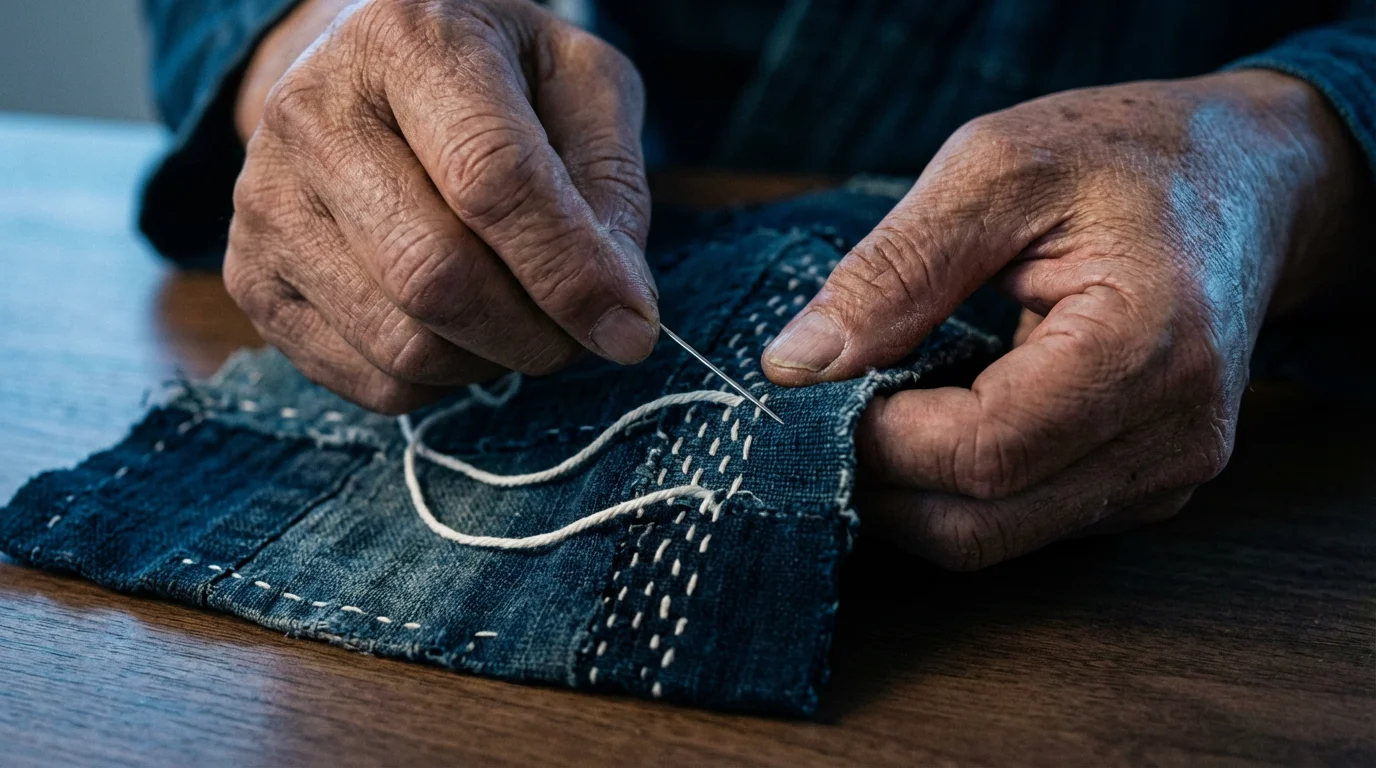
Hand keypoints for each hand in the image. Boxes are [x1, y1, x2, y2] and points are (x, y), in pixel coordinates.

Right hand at [227, 0, 657, 412]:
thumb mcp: (579, 82)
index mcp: (409, 42)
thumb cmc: (492, 76)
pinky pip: (367, 382)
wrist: (363, 69)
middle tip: (580, 334)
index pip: (492, 179)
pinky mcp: (250, 277)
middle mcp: (314, 114)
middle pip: (436, 276)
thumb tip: (619, 307)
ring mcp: (266, 200)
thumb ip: (611, 184)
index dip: (570, 271)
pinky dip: (440, 383)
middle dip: (535, 333)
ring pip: (402, 345)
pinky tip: (457, 330)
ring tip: (519, 319)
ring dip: (491, 361)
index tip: (632, 328)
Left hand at [763, 71, 1366, 567]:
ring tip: (883, 398)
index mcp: (1149, 346)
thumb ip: (893, 269)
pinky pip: (1022, 522)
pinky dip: (956, 485)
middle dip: (878, 481)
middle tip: (826, 405)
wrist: (1248, 180)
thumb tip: (795, 365)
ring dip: (911, 488)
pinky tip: (943, 411)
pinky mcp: (1147, 489)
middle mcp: (1176, 436)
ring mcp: (1168, 476)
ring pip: (994, 538)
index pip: (981, 455)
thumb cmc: (1122, 156)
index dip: (876, 439)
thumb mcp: (995, 168)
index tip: (815, 385)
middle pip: (981, 525)